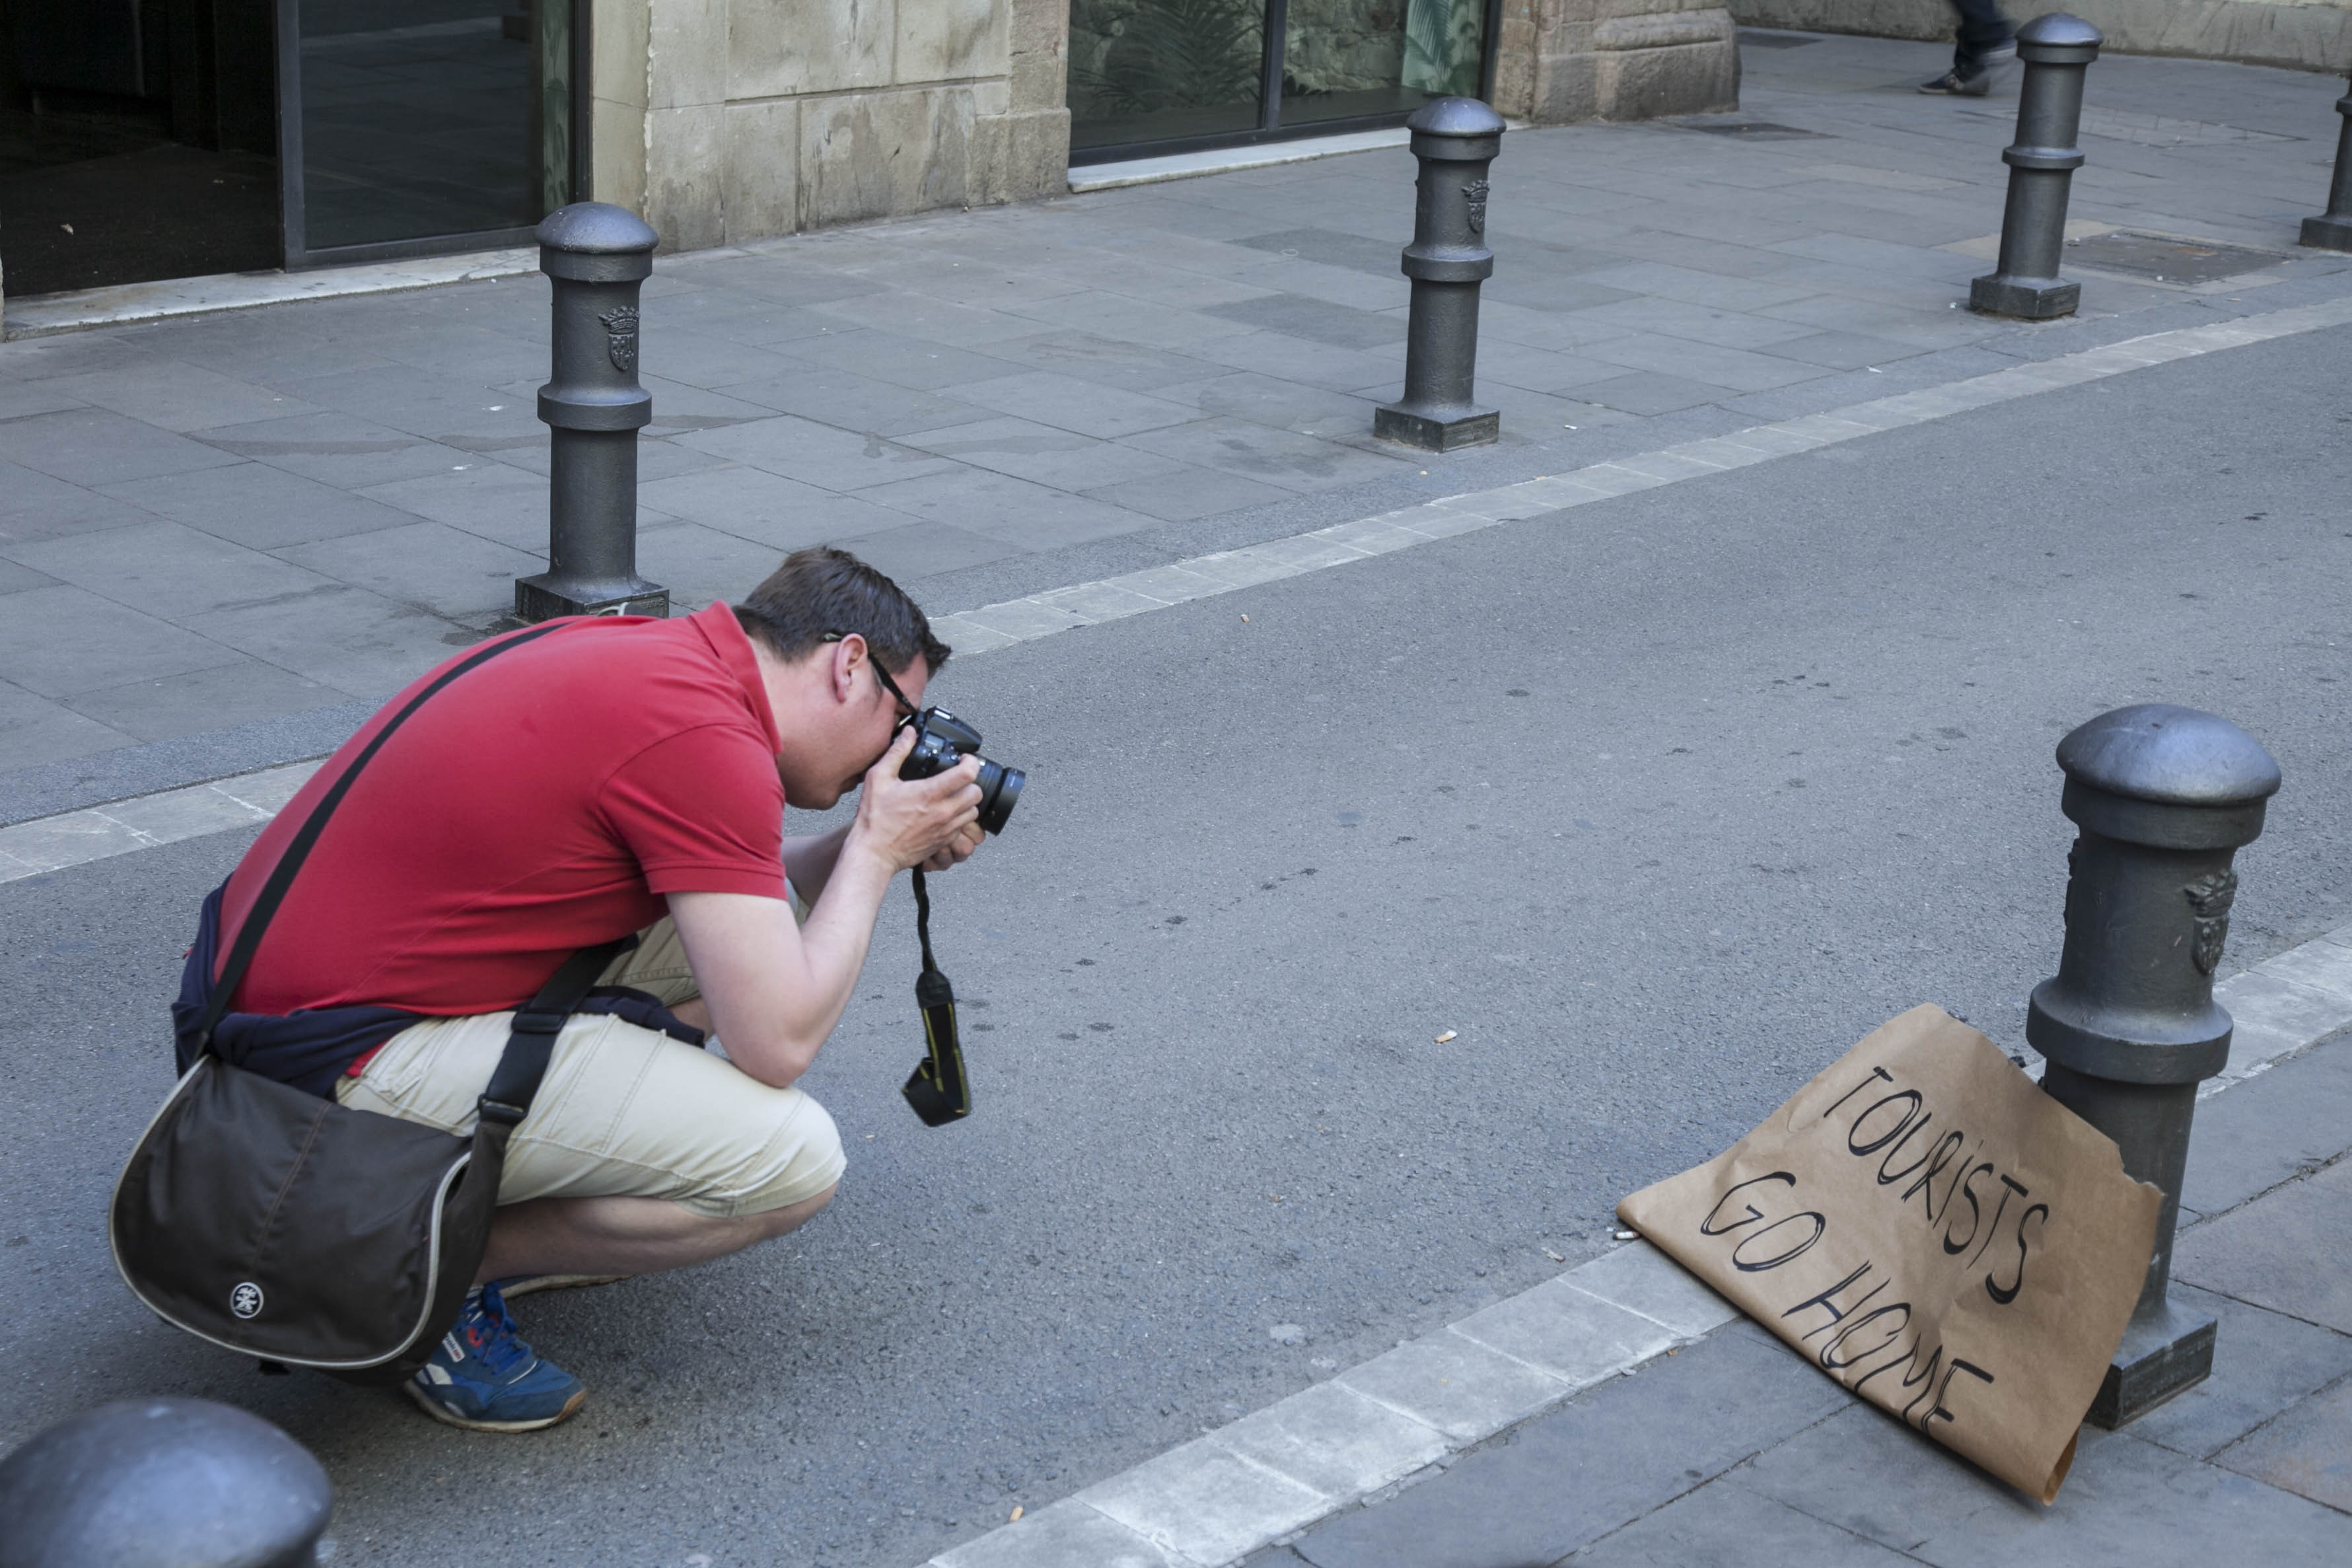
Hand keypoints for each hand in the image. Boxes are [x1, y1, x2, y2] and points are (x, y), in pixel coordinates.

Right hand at [848, 727, 981, 872]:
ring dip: (966, 801)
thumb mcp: (879, 778)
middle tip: (958, 778)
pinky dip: (959, 818)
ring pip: (973, 811)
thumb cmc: (875, 819)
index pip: (968, 774)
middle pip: (976, 792)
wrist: (874, 853)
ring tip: (952, 796)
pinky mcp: (944, 842)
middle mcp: (943, 812)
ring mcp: (946, 829)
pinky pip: (963, 828)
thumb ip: (897, 752)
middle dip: (970, 782)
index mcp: (930, 793)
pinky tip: (944, 813)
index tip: (964, 760)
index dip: (970, 762)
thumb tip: (909, 734)